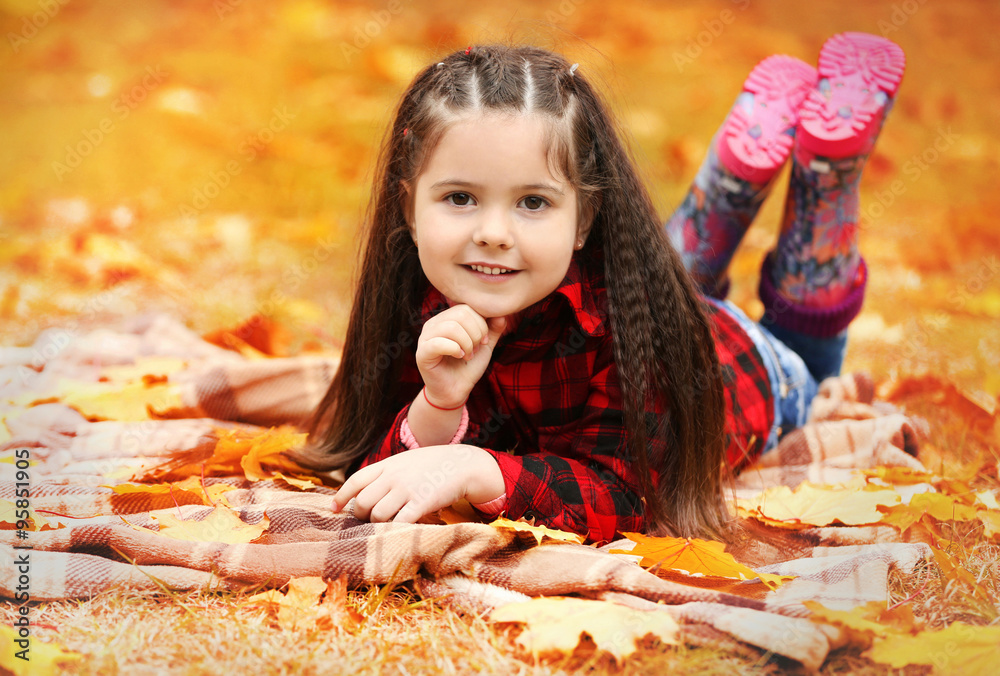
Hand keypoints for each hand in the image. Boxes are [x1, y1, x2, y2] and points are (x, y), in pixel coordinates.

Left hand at [331, 445, 504, 522]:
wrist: (463, 464)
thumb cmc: (432, 465)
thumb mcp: (405, 461)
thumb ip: (385, 473)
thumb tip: (363, 492)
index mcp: (387, 464)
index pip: (356, 480)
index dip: (342, 496)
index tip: (334, 509)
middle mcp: (394, 476)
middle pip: (363, 502)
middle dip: (361, 516)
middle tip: (367, 522)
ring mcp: (407, 489)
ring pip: (378, 515)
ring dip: (377, 525)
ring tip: (384, 526)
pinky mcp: (422, 502)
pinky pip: (399, 522)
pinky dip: (394, 530)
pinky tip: (397, 532)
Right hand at [416, 305, 505, 408]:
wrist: (456, 390)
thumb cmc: (468, 366)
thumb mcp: (484, 345)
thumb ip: (493, 329)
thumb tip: (501, 314)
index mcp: (446, 318)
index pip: (467, 308)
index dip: (481, 323)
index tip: (484, 341)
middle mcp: (433, 324)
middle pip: (460, 314)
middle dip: (475, 333)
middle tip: (475, 349)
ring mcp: (425, 337)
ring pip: (451, 327)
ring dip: (466, 343)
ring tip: (468, 355)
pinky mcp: (422, 353)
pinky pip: (438, 343)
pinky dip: (455, 349)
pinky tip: (459, 356)